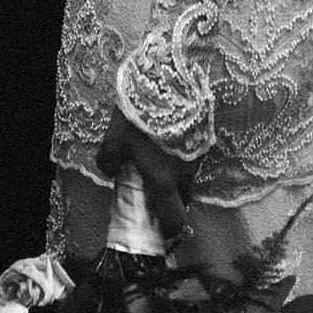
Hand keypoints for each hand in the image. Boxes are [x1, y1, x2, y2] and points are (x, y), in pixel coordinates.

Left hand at [97, 106, 195, 245]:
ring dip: (179, 172)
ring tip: (162, 156)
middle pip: (186, 196)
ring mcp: (197, 152)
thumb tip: (109, 169)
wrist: (167, 81)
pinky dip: (183, 151)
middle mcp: (185, 171)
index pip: (175, 217)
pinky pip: (193, 151)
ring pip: (190, 172)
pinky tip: (171, 137)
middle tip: (160, 192)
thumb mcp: (113, 139)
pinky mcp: (204, 133)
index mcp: (163, 181)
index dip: (171, 228)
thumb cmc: (139, 117)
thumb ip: (109, 160)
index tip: (165, 230)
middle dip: (176, 200)